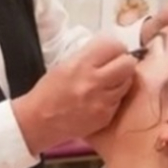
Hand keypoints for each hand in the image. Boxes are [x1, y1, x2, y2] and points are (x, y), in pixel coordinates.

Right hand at [12, 37, 135, 154]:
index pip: (113, 46)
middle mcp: (93, 82)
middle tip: (116, 65)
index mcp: (81, 64)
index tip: (112, 50)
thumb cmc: (49, 91)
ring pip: (127, 82)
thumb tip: (111, 49)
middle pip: (128, 64)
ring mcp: (101, 101)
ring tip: (107, 82)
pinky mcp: (105, 117)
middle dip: (124, 62)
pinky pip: (119, 100)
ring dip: (121, 79)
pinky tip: (101, 97)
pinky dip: (114, 97)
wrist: (39, 121)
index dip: (115, 47)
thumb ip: (89, 55)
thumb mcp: (65, 64)